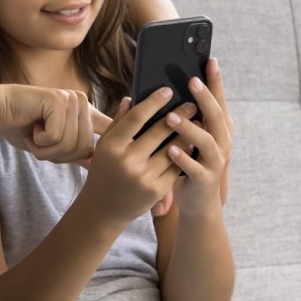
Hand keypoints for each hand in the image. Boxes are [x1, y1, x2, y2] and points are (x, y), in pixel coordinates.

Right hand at [0, 84, 108, 163]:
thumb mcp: (54, 143)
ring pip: (69, 145)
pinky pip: (55, 137)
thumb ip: (76, 151)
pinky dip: (38, 141)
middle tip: (40, 144)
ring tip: (34, 136)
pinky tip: (31, 128)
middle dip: (58, 156)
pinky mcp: (58, 99)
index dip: (112, 145)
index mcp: (86, 111)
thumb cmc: (22, 127)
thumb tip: (99, 167)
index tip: (120, 149)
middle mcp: (82, 102)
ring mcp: (71, 99)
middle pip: (85, 149)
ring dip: (46, 150)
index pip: (110, 131)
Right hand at [80, 89, 198, 225]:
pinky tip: (193, 143)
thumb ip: (118, 122)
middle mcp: (127, 160)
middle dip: (178, 116)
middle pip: (158, 132)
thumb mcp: (104, 146)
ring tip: (197, 122)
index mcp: (111, 146)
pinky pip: (176, 167)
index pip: (136, 117)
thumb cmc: (104, 171)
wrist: (104, 209)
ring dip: (187, 134)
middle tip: (192, 103)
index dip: (153, 102)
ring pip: (172, 150)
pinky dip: (185, 154)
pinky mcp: (156, 190)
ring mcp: (143, 177)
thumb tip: (131, 97)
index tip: (168, 90)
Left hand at [162, 58, 232, 215]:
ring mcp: (215, 162)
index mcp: (218, 129)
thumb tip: (168, 87)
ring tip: (170, 116)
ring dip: (189, 127)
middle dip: (205, 97)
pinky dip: (183, 157)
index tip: (210, 60)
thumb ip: (185, 115)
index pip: (218, 100)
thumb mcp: (190, 136)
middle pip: (216, 116)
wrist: (198, 201)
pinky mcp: (204, 180)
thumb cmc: (190, 161)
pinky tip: (169, 149)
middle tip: (191, 81)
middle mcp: (222, 142)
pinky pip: (194, 168)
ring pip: (207, 141)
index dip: (216, 81)